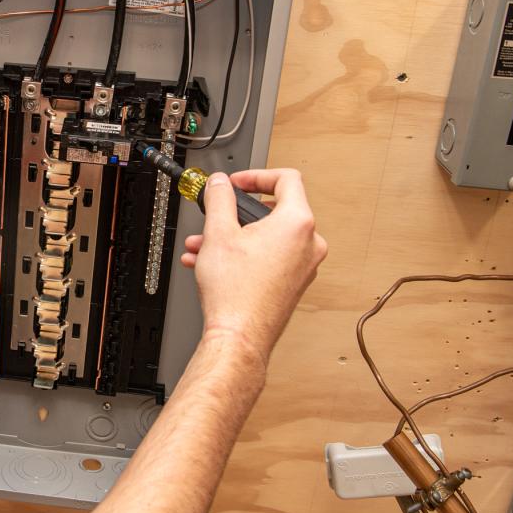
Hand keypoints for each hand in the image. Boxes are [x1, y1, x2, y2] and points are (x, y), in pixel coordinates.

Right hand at [180, 169, 326, 364]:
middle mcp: (309, 243)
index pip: (286, 180)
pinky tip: (213, 263)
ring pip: (267, 238)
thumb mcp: (218, 233)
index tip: (236, 183)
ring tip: (204, 246)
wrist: (240, 336)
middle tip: (216, 215)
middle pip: (274, 210)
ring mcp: (304, 266)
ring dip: (234, 237)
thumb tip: (220, 184)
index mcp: (297, 223)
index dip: (257, 176)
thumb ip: (220, 199)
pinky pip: (269, 258)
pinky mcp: (294, 283)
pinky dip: (244, 255)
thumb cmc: (235, 293)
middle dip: (237, 213)